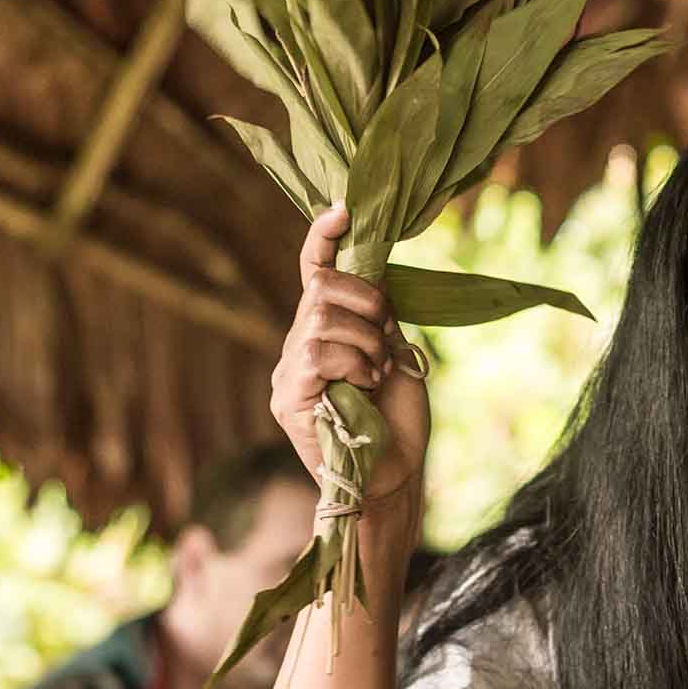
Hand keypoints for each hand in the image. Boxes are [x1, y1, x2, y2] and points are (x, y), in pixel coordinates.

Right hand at [271, 202, 430, 512]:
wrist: (395, 477)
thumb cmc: (399, 423)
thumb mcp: (395, 354)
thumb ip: (377, 318)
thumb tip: (370, 279)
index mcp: (324, 332)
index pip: (315, 273)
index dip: (323, 239)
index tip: (343, 211)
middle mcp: (298, 346)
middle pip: (321, 287)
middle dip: (366, 302)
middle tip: (386, 340)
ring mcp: (289, 372)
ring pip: (322, 317)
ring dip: (366, 341)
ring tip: (378, 374)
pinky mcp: (289, 398)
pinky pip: (317, 353)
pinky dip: (352, 363)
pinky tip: (364, 385)